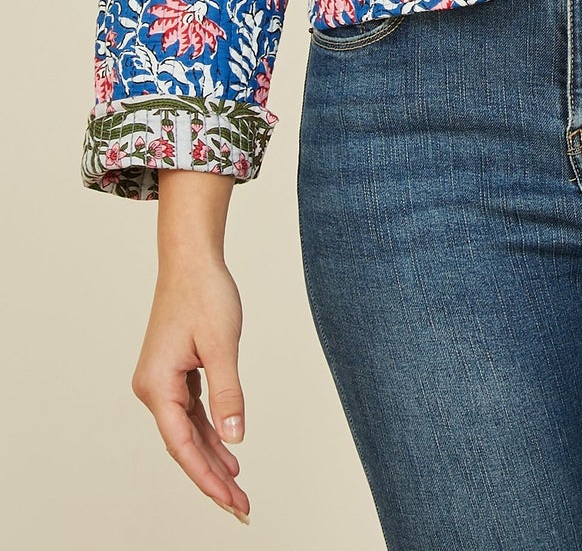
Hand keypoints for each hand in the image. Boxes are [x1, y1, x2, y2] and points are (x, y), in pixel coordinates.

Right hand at [130, 252, 250, 523]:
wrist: (191, 259)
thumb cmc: (204, 294)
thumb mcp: (222, 345)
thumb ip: (227, 394)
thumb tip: (234, 438)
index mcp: (157, 386)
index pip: (183, 446)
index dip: (208, 478)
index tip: (231, 502)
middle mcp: (153, 388)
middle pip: (184, 445)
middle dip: (211, 478)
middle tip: (241, 508)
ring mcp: (162, 381)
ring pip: (188, 431)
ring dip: (212, 458)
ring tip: (237, 488)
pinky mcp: (174, 372)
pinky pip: (191, 413)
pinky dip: (209, 431)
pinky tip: (227, 449)